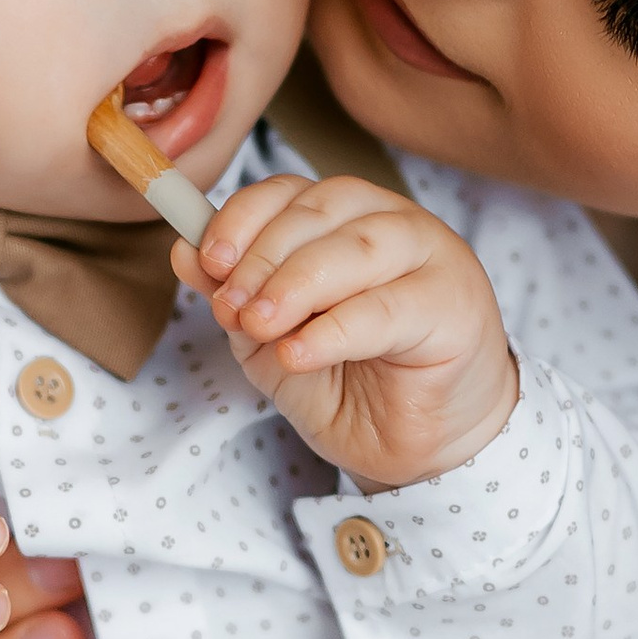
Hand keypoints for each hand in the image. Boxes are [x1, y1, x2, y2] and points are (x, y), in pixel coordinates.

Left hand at [178, 172, 519, 488]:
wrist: (417, 446)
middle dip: (263, 258)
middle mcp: (392, 223)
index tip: (208, 263)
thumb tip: (183, 250)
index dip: (242, 220)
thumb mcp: (272, 338)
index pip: (290, 192)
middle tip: (233, 309)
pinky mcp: (454, 305)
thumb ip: (234, 294)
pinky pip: (387, 309)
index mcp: (346, 219)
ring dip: (296, 285)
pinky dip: (333, 330)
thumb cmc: (353, 380)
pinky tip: (298, 353)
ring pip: (357, 248)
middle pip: (320, 212)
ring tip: (260, 327)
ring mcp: (431, 257)